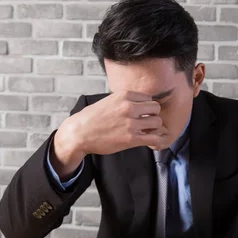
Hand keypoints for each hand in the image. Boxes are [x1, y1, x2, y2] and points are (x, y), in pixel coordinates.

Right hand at [51, 91, 166, 177]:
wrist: (79, 133)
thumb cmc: (91, 118)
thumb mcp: (108, 100)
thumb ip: (124, 100)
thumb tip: (138, 103)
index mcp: (124, 95)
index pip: (148, 97)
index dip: (146, 107)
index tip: (142, 114)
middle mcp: (129, 107)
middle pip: (156, 108)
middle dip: (153, 115)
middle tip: (146, 123)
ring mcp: (131, 123)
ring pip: (157, 122)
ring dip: (154, 128)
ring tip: (146, 132)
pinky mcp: (131, 138)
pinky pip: (154, 138)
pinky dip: (155, 140)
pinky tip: (150, 142)